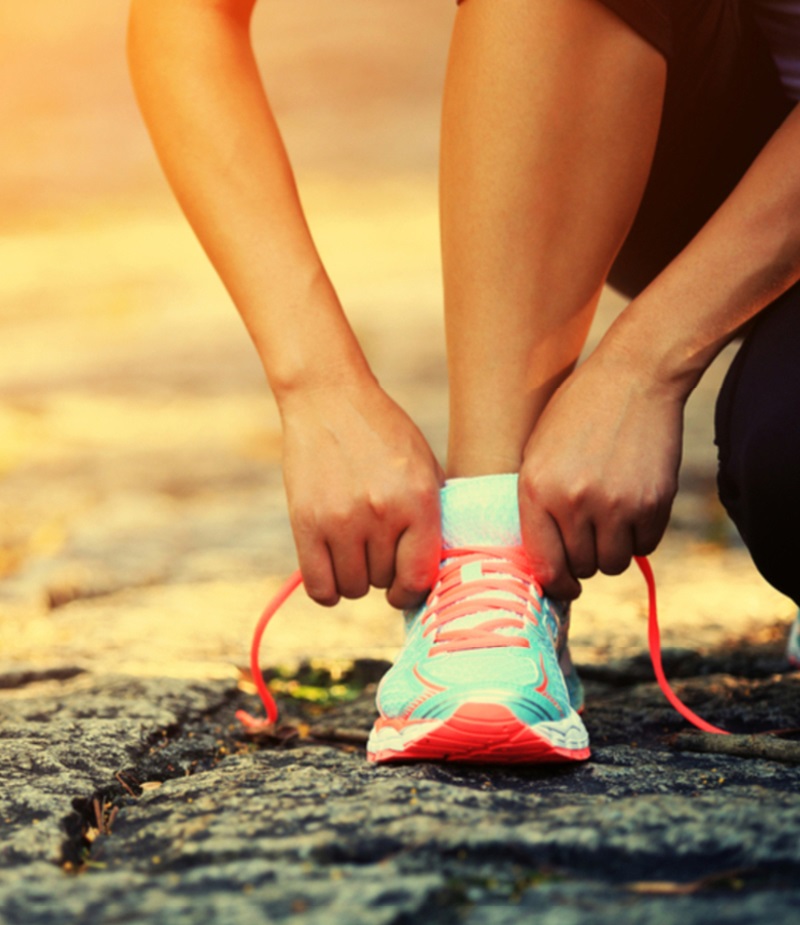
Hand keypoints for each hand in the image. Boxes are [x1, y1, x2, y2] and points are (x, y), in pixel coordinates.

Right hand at [279, 380, 443, 608]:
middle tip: (375, 547)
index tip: (404, 587)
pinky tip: (332, 571)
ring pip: (353, 587)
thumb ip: (433, 516)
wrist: (329, 398)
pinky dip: (328, 590)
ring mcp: (342, 520)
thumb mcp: (425, 466)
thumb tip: (435, 572)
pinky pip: (319, 587)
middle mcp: (383, 513)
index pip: (419, 576)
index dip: (412, 590)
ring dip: (355, 578)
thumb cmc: (382, 433)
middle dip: (382, 571)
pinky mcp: (306, 522)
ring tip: (355, 550)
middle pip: (383, 581)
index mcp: (419, 500)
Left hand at [518, 349, 683, 599]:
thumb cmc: (578, 413)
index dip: (555, 584)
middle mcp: (574, 502)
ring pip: (614, 563)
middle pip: (582, 567)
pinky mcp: (653, 502)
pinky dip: (640, 536)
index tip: (563, 586)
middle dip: (584, 560)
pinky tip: (633, 506)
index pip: (544, 564)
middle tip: (588, 538)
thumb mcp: (538, 452)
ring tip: (610, 520)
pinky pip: (646, 546)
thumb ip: (537, 503)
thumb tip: (543, 561)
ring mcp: (616, 505)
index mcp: (537, 488)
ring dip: (612, 551)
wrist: (634, 377)